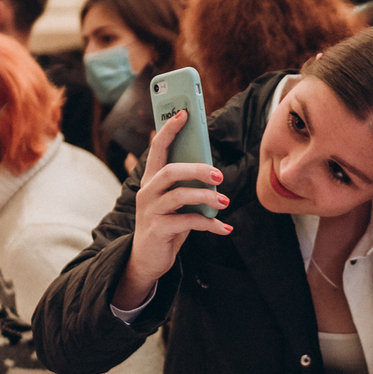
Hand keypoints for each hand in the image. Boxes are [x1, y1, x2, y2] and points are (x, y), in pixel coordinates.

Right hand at [113, 110, 232, 309]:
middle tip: (219, 175)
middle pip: (171, 171)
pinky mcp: (157, 230)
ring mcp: (150, 211)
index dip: (169, 129)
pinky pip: (187, 222)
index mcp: (151, 180)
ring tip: (224, 202)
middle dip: (197, 169)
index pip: (157, 149)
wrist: (148, 260)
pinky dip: (209, 225)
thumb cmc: (166, 225)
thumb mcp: (175, 203)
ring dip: (206, 197)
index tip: (184, 113)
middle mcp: (147, 192)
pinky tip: (225, 228)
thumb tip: (214, 174)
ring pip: (179, 195)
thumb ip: (186, 186)